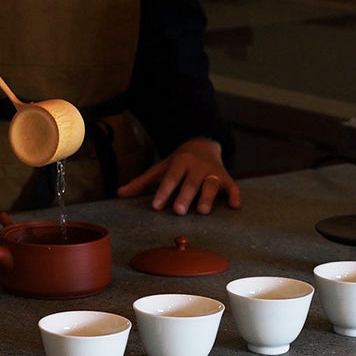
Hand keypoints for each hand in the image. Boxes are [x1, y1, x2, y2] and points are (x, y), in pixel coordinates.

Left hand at [117, 138, 241, 214]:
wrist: (203, 144)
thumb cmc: (178, 163)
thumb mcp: (160, 169)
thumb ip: (142, 183)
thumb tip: (120, 193)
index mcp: (179, 163)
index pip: (170, 178)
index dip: (163, 192)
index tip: (156, 206)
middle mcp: (197, 167)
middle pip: (191, 183)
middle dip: (185, 196)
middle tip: (179, 211)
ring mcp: (213, 172)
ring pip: (211, 185)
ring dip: (208, 197)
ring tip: (203, 211)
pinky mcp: (227, 178)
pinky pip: (233, 187)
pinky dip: (235, 195)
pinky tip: (235, 206)